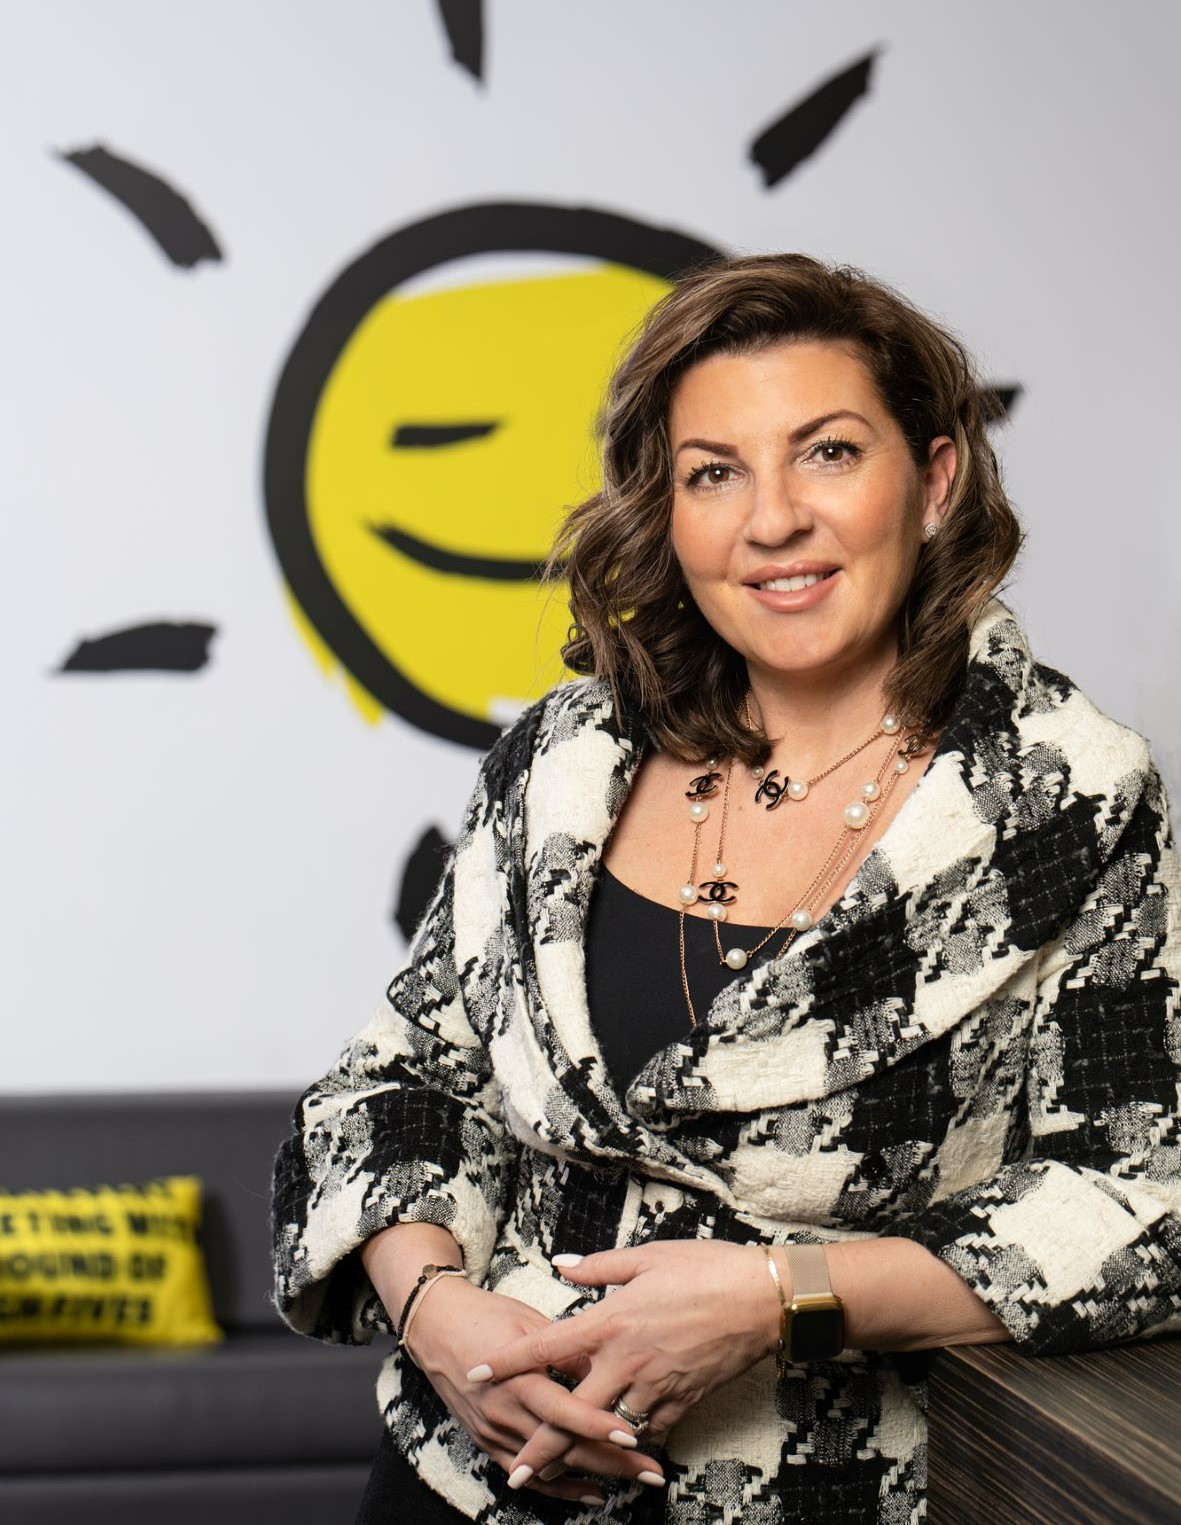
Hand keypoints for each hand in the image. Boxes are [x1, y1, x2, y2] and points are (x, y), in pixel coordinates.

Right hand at [402, 1275, 666, 1503]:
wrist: (436, 1328)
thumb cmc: (487, 1316)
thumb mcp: (531, 1323)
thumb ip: (568, 1351)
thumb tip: (607, 1368)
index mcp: (518, 1379)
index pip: (563, 1411)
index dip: (597, 1425)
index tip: (632, 1435)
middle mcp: (506, 1412)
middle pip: (565, 1447)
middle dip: (612, 1463)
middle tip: (653, 1470)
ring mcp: (496, 1433)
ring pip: (553, 1467)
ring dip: (596, 1476)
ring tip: (636, 1481)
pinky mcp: (489, 1443)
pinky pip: (530, 1477)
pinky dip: (563, 1488)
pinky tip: (594, 1493)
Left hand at [468, 1240, 779, 1481]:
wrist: (761, 1300)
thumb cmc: (704, 1269)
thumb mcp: (646, 1256)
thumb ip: (598, 1267)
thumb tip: (561, 1265)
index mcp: (611, 1321)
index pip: (547, 1347)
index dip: (507, 1363)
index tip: (476, 1375)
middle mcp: (626, 1361)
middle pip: (571, 1414)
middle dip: (540, 1446)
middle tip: (513, 1471)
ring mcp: (654, 1387)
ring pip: (607, 1432)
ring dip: (579, 1455)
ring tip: (554, 1475)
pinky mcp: (682, 1403)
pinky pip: (646, 1431)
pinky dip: (628, 1443)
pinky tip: (615, 1453)